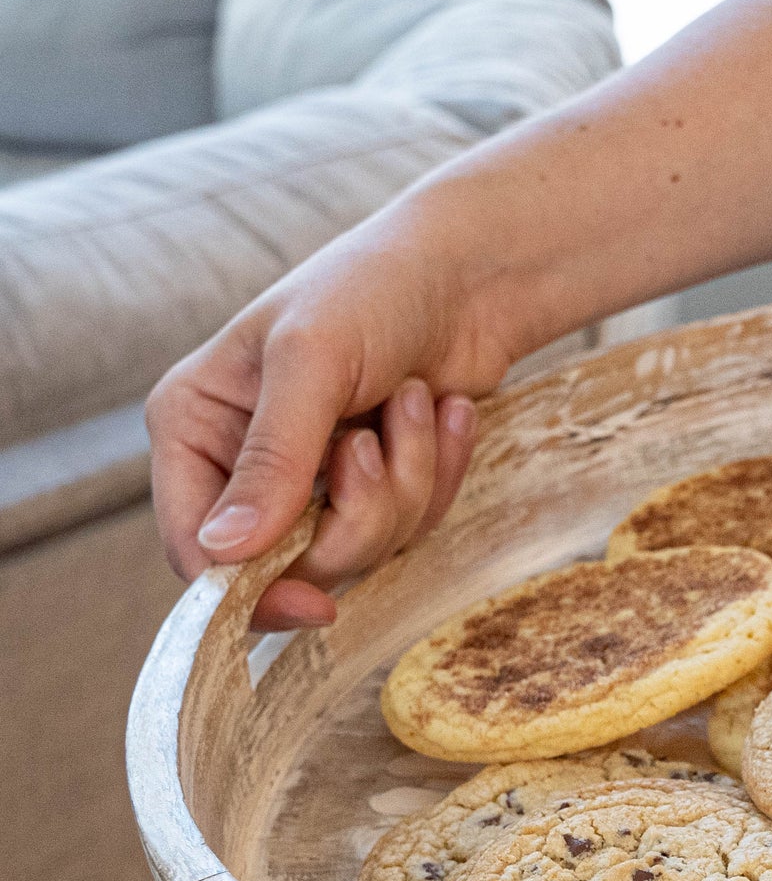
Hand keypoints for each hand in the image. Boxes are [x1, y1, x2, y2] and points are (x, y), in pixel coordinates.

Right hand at [146, 207, 504, 628]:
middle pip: (291, 564)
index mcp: (195, 427)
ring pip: (362, 547)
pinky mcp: (378, 485)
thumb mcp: (312, 362)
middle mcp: (244, 463)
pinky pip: (412, 526)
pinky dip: (439, 471)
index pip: (195, 548)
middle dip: (357, 511)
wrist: (467, 275)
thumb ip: (272, 459)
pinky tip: (441, 411)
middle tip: (371, 443)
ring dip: (407, 480)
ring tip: (413, 402)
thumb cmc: (372, 290)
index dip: (248, 589)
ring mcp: (315, 480)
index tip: (314, 606)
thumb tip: (224, 550)